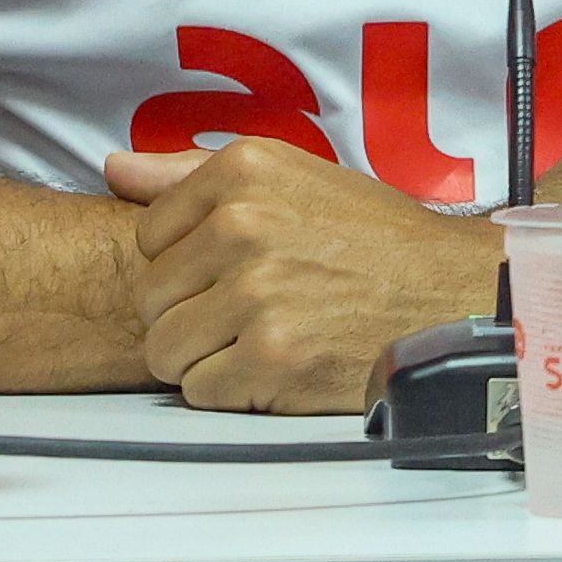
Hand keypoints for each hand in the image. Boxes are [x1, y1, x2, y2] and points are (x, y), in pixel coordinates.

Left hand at [101, 137, 501, 411]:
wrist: (448, 290)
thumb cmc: (368, 237)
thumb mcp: (292, 176)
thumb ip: (192, 173)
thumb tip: (114, 169)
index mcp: (244, 172)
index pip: (148, 237)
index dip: (185, 262)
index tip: (233, 266)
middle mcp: (244, 226)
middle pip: (150, 299)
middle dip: (189, 314)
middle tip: (250, 310)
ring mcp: (257, 296)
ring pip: (164, 350)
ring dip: (204, 358)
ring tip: (259, 340)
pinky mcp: (271, 360)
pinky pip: (199, 391)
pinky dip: (232, 391)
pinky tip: (276, 367)